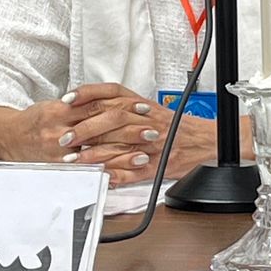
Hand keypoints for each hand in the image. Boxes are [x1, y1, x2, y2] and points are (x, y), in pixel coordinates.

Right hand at [0, 94, 134, 163]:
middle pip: (102, 131)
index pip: (97, 107)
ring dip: (124, 154)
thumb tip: (109, 99)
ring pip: (98, 154)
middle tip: (151, 129)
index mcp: (60, 112)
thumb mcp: (54, 104)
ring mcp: (61, 154)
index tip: (143, 109)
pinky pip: (88, 173)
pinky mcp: (61, 170)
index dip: (123, 108)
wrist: (9, 139)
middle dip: (129, 131)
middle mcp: (60, 133)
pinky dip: (107, 173)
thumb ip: (80, 102)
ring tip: (145, 152)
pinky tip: (124, 175)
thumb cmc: (35, 121)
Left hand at [60, 83, 251, 186]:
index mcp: (142, 105)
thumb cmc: (176, 126)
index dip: (87, 95)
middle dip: (84, 128)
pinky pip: (134, 171)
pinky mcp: (157, 165)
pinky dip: (116, 174)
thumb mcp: (150, 107)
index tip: (67, 100)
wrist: (205, 140)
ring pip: (119, 144)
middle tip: (65, 138)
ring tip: (75, 160)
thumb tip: (93, 104)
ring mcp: (152, 143)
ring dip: (94, 154)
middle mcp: (146, 120)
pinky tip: (100, 176)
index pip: (111, 93)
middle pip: (111, 118)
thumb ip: (124, 104)